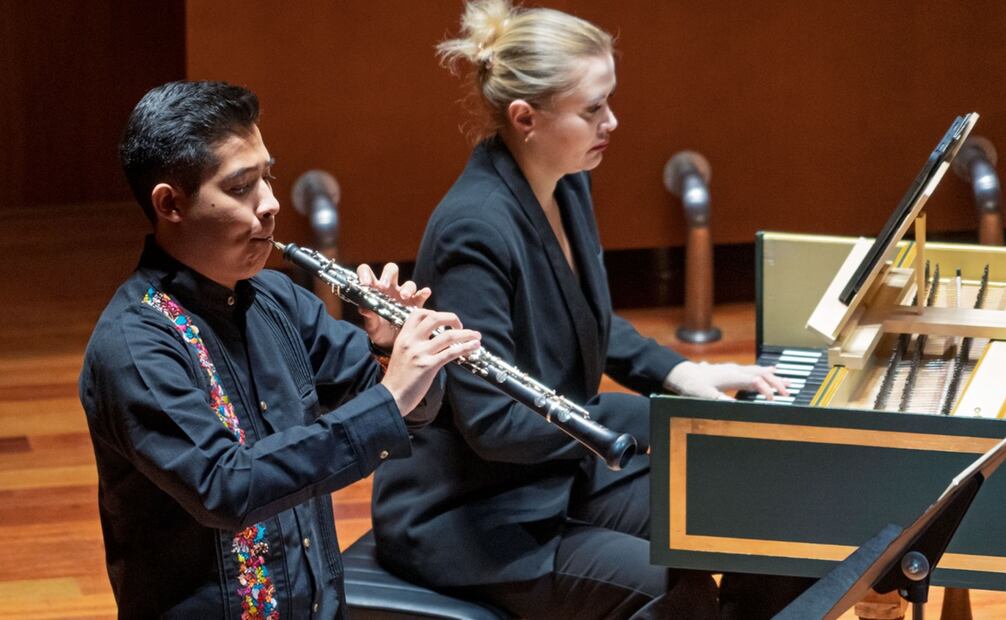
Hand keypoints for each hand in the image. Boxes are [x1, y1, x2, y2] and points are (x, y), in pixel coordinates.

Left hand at [357, 263, 431, 350]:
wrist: (391, 343)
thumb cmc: (379, 330)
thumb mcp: (372, 326)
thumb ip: (368, 317)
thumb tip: (363, 309)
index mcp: (374, 290)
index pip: (367, 272)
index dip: (365, 273)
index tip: (365, 284)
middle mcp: (390, 288)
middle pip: (391, 270)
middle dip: (388, 276)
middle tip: (384, 287)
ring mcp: (404, 295)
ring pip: (408, 283)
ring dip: (407, 288)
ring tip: (404, 297)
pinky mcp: (416, 303)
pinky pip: (421, 295)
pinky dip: (423, 293)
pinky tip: (424, 293)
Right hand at [380, 308, 480, 414]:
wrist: (391, 397)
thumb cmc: (398, 379)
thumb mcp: (400, 354)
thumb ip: (413, 343)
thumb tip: (433, 339)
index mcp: (403, 337)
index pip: (418, 313)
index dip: (434, 312)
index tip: (444, 321)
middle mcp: (411, 341)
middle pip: (435, 318)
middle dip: (452, 318)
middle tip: (460, 326)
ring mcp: (420, 353)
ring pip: (448, 336)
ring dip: (466, 334)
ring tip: (477, 336)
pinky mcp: (428, 366)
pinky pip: (451, 352)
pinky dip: (466, 348)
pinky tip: (474, 347)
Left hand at [663, 361, 788, 400]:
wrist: (683, 374)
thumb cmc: (693, 385)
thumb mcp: (705, 395)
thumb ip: (721, 400)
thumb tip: (736, 406)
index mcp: (731, 375)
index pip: (755, 380)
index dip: (766, 390)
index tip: (772, 400)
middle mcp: (735, 370)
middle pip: (761, 373)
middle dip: (776, 382)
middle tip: (788, 391)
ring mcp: (734, 369)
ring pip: (759, 370)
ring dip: (773, 377)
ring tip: (787, 382)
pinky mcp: (733, 371)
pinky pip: (753, 369)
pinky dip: (765, 371)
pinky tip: (772, 370)